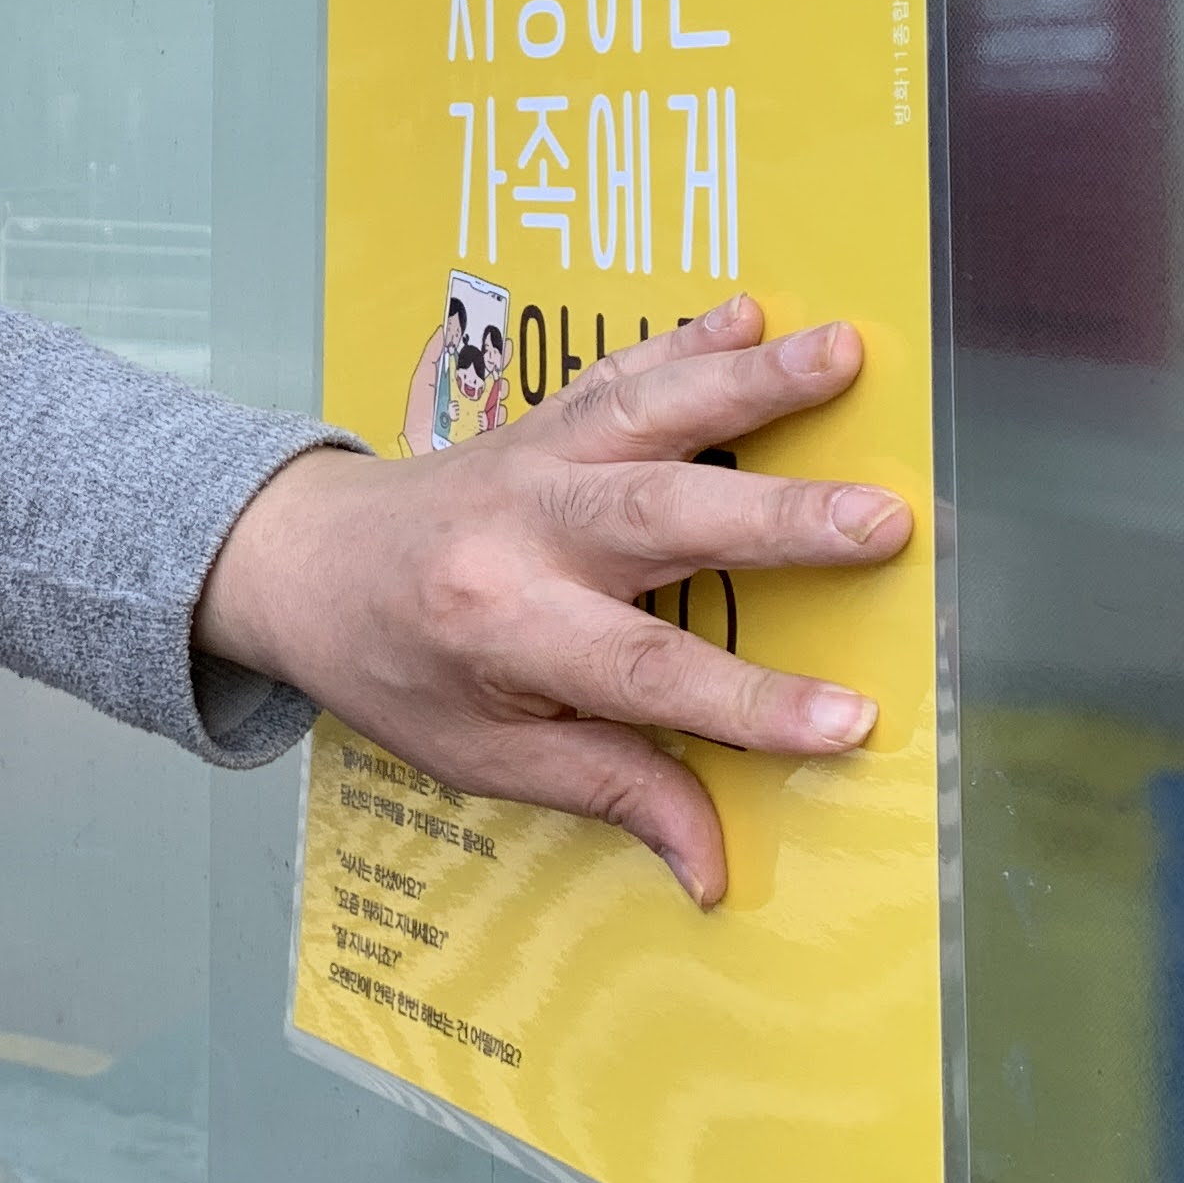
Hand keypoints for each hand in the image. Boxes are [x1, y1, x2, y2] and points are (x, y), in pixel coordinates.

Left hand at [193, 297, 911, 903]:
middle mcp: (521, 530)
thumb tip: (717, 869)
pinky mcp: (538, 417)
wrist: (299, 562)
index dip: (749, 704)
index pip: (644, 672)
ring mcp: (531, 458)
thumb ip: (608, 789)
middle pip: (660, 518)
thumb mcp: (480, 755)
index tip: (850, 720)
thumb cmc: (394, 670)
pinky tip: (751, 313)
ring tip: (843, 352)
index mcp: (502, 629)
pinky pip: (616, 370)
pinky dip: (685, 338)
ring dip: (749, 381)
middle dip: (777, 519)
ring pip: (646, 413)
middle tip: (884, 519)